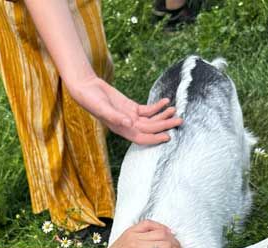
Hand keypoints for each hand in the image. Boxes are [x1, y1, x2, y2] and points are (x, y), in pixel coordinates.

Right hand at [66, 76, 181, 144]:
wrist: (87, 88)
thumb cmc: (91, 100)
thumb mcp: (102, 108)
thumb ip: (116, 116)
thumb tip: (130, 123)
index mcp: (121, 128)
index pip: (141, 138)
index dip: (154, 139)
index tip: (168, 136)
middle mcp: (127, 125)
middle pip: (150, 128)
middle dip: (165, 125)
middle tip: (180, 120)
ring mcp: (130, 116)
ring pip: (151, 120)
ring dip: (163, 116)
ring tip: (175, 110)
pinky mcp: (131, 106)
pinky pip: (147, 110)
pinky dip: (157, 106)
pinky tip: (166, 101)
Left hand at [102, 220, 182, 247]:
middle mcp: (136, 243)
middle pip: (164, 240)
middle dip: (176, 247)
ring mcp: (133, 235)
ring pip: (159, 231)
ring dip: (171, 237)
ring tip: (175, 246)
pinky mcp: (131, 230)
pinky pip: (149, 223)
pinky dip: (160, 226)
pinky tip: (167, 232)